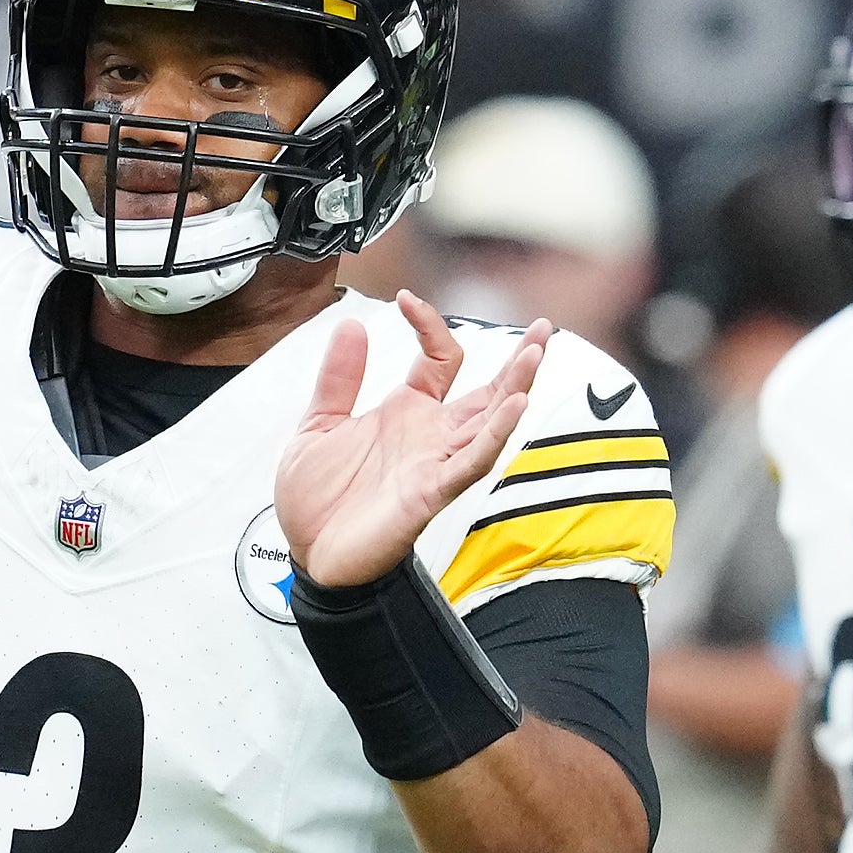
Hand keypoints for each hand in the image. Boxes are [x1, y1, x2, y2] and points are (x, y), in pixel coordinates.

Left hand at [275, 294, 548, 586]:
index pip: (439, 359)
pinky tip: (512, 408)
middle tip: (545, 329)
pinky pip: (470, 463)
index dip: (429, 326)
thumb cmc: (317, 498)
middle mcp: (430, 435)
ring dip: (514, 390)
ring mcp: (435, 464)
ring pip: (489, 423)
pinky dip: (493, 436)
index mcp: (406, 412)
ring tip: (535, 357)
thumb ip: (338, 378)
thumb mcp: (318, 424)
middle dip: (519, 361)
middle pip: (487, 391)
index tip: (405, 299)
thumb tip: (352, 324)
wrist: (307, 553)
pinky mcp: (430, 493)